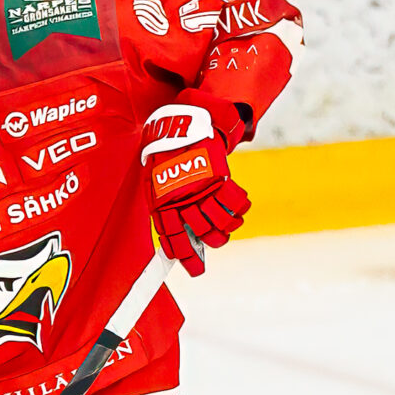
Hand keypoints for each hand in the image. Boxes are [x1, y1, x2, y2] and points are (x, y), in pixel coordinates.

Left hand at [141, 100, 250, 277]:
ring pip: (220, 221)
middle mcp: (182, 201)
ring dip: (228, 228)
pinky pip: (235, 200)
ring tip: (228, 227)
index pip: (172, 238)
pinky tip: (239, 209)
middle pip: (202, 234)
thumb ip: (165, 206)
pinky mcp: (217, 177)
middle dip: (211, 243)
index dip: (185, 255)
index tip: (194, 269)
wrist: (178, 125)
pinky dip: (240, 208)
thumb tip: (171, 232)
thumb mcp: (155, 182)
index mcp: (162, 205)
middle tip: (215, 242)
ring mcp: (201, 190)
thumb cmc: (164, 156)